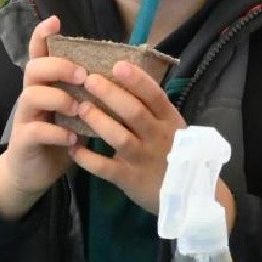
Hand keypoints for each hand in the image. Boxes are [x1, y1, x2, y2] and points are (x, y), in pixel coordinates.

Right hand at [0, 15, 83, 220]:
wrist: (34, 170)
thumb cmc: (60, 132)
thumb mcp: (73, 107)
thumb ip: (84, 89)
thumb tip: (118, 68)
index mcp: (46, 83)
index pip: (39, 52)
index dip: (42, 35)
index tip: (54, 20)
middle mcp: (32, 94)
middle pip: (34, 68)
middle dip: (59, 67)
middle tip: (82, 75)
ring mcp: (25, 116)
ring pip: (32, 96)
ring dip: (59, 99)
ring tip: (79, 109)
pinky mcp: (24, 139)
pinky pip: (36, 130)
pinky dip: (57, 133)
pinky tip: (74, 139)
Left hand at [68, 60, 187, 213]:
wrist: (188, 196)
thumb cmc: (175, 153)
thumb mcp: (173, 128)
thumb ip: (153, 109)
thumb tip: (126, 77)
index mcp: (170, 121)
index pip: (155, 96)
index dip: (137, 80)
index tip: (118, 65)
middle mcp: (158, 137)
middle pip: (135, 113)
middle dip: (112, 95)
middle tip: (90, 80)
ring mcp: (144, 159)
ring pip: (120, 138)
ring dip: (99, 122)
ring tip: (81, 108)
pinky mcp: (130, 179)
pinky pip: (106, 168)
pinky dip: (88, 158)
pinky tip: (73, 147)